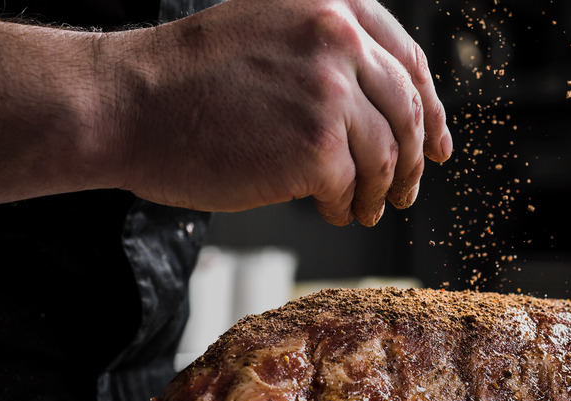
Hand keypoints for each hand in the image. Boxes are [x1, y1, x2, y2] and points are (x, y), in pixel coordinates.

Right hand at [104, 0, 451, 225]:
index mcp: (333, 4)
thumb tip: (386, 110)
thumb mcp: (274, 32)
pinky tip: (336, 210)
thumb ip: (332, 57)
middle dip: (416, 160)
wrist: (130, 105)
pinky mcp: (316, 145)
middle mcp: (339, 37)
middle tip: (411, 188)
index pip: (409, 62)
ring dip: (384, 190)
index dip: (433, 109)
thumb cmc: (191, 79)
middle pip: (409, 112)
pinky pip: (354, 185)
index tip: (439, 144)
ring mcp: (330, 91)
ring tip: (367, 208)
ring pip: (389, 155)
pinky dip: (349, 204)